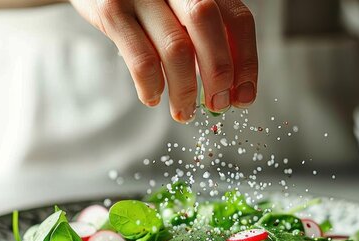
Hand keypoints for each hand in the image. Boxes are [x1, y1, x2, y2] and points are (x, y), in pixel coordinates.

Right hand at [70, 0, 257, 121]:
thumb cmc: (143, 1)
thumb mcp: (179, 8)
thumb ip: (203, 35)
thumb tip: (228, 87)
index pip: (238, 19)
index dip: (246, 61)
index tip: (244, 96)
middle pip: (208, 26)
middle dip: (218, 75)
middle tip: (218, 105)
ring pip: (176, 48)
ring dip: (184, 90)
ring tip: (184, 111)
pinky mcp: (112, 11)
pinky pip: (141, 59)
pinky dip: (151, 86)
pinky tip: (152, 97)